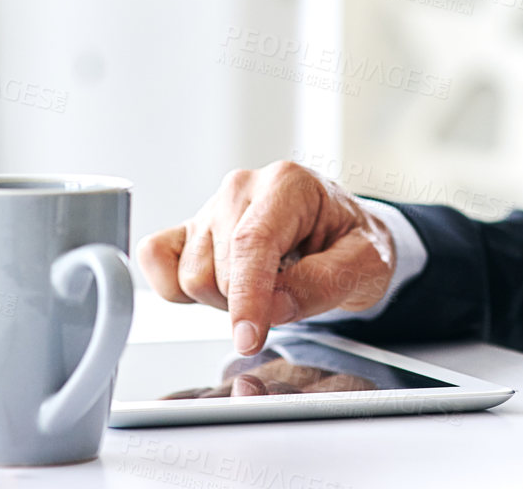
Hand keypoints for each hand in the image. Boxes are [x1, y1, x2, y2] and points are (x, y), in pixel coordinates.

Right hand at [137, 160, 396, 355]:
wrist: (344, 232)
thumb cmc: (353, 242)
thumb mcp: (366, 264)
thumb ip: (323, 283)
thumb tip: (273, 307)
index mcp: (287, 184)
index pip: (251, 243)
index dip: (247, 297)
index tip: (248, 338)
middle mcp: (242, 187)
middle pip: (216, 269)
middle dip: (247, 304)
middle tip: (284, 298)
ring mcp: (212, 206)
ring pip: (189, 276)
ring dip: (223, 300)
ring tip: (261, 287)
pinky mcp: (190, 227)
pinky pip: (156, 258)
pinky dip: (176, 286)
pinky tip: (219, 287)